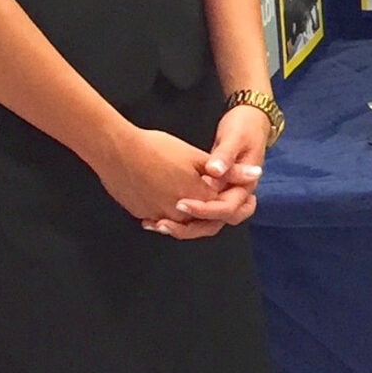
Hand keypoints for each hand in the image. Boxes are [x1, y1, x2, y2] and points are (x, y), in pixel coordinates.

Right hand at [95, 126, 222, 231]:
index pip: (222, 208)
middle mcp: (179, 213)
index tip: (224, 188)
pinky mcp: (140, 214)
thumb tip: (255, 174)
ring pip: (180, 223)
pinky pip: (158, 220)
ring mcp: (157, 216)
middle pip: (202, 221)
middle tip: (206, 192)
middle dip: (209, 210)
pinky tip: (165, 199)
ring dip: (187, 214)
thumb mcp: (196, 156)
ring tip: (186, 196)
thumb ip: (229, 171)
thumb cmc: (157, 148)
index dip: (227, 198)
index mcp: (198, 198)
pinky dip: (166, 213)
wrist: (116, 150)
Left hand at [162, 106, 267, 239]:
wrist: (248, 123)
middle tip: (162, 223)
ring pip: (201, 223)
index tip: (181, 203)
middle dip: (187, 227)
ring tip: (154, 223)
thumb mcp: (235, 141)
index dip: (204, 210)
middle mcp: (232, 197)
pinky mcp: (208, 193)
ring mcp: (220, 197)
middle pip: (212, 224)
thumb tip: (215, 171)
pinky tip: (152, 218)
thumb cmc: (244, 130)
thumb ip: (225, 158)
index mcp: (244, 187)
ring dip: (179, 227)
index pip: (226, 209)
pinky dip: (175, 219)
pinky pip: (193, 214)